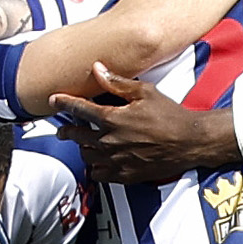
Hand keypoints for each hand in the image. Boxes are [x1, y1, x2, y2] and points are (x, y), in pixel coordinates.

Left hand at [54, 62, 226, 182]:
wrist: (189, 142)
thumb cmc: (170, 115)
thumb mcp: (145, 92)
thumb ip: (118, 83)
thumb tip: (97, 68)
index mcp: (112, 119)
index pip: (79, 109)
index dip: (63, 103)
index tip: (53, 100)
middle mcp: (109, 141)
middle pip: (76, 136)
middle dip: (66, 130)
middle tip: (63, 128)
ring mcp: (115, 160)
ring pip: (86, 156)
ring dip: (82, 148)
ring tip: (84, 143)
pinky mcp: (124, 175)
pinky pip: (99, 174)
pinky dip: (95, 167)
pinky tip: (99, 161)